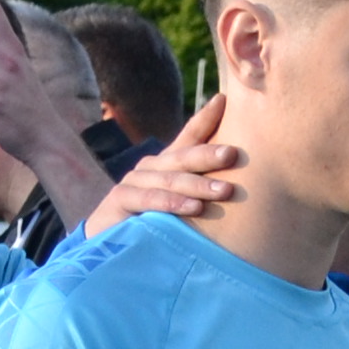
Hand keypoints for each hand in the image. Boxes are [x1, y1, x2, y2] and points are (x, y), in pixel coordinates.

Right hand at [85, 94, 239, 232]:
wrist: (108, 248)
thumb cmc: (152, 225)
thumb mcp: (181, 206)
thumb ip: (203, 193)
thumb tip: (240, 185)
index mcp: (168, 164)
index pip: (189, 136)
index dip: (206, 118)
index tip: (224, 99)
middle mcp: (152, 167)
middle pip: (184, 157)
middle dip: (209, 155)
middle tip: (234, 154)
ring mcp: (135, 180)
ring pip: (170, 179)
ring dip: (198, 185)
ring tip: (226, 191)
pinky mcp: (120, 199)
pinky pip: (150, 200)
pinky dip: (172, 203)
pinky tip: (194, 208)